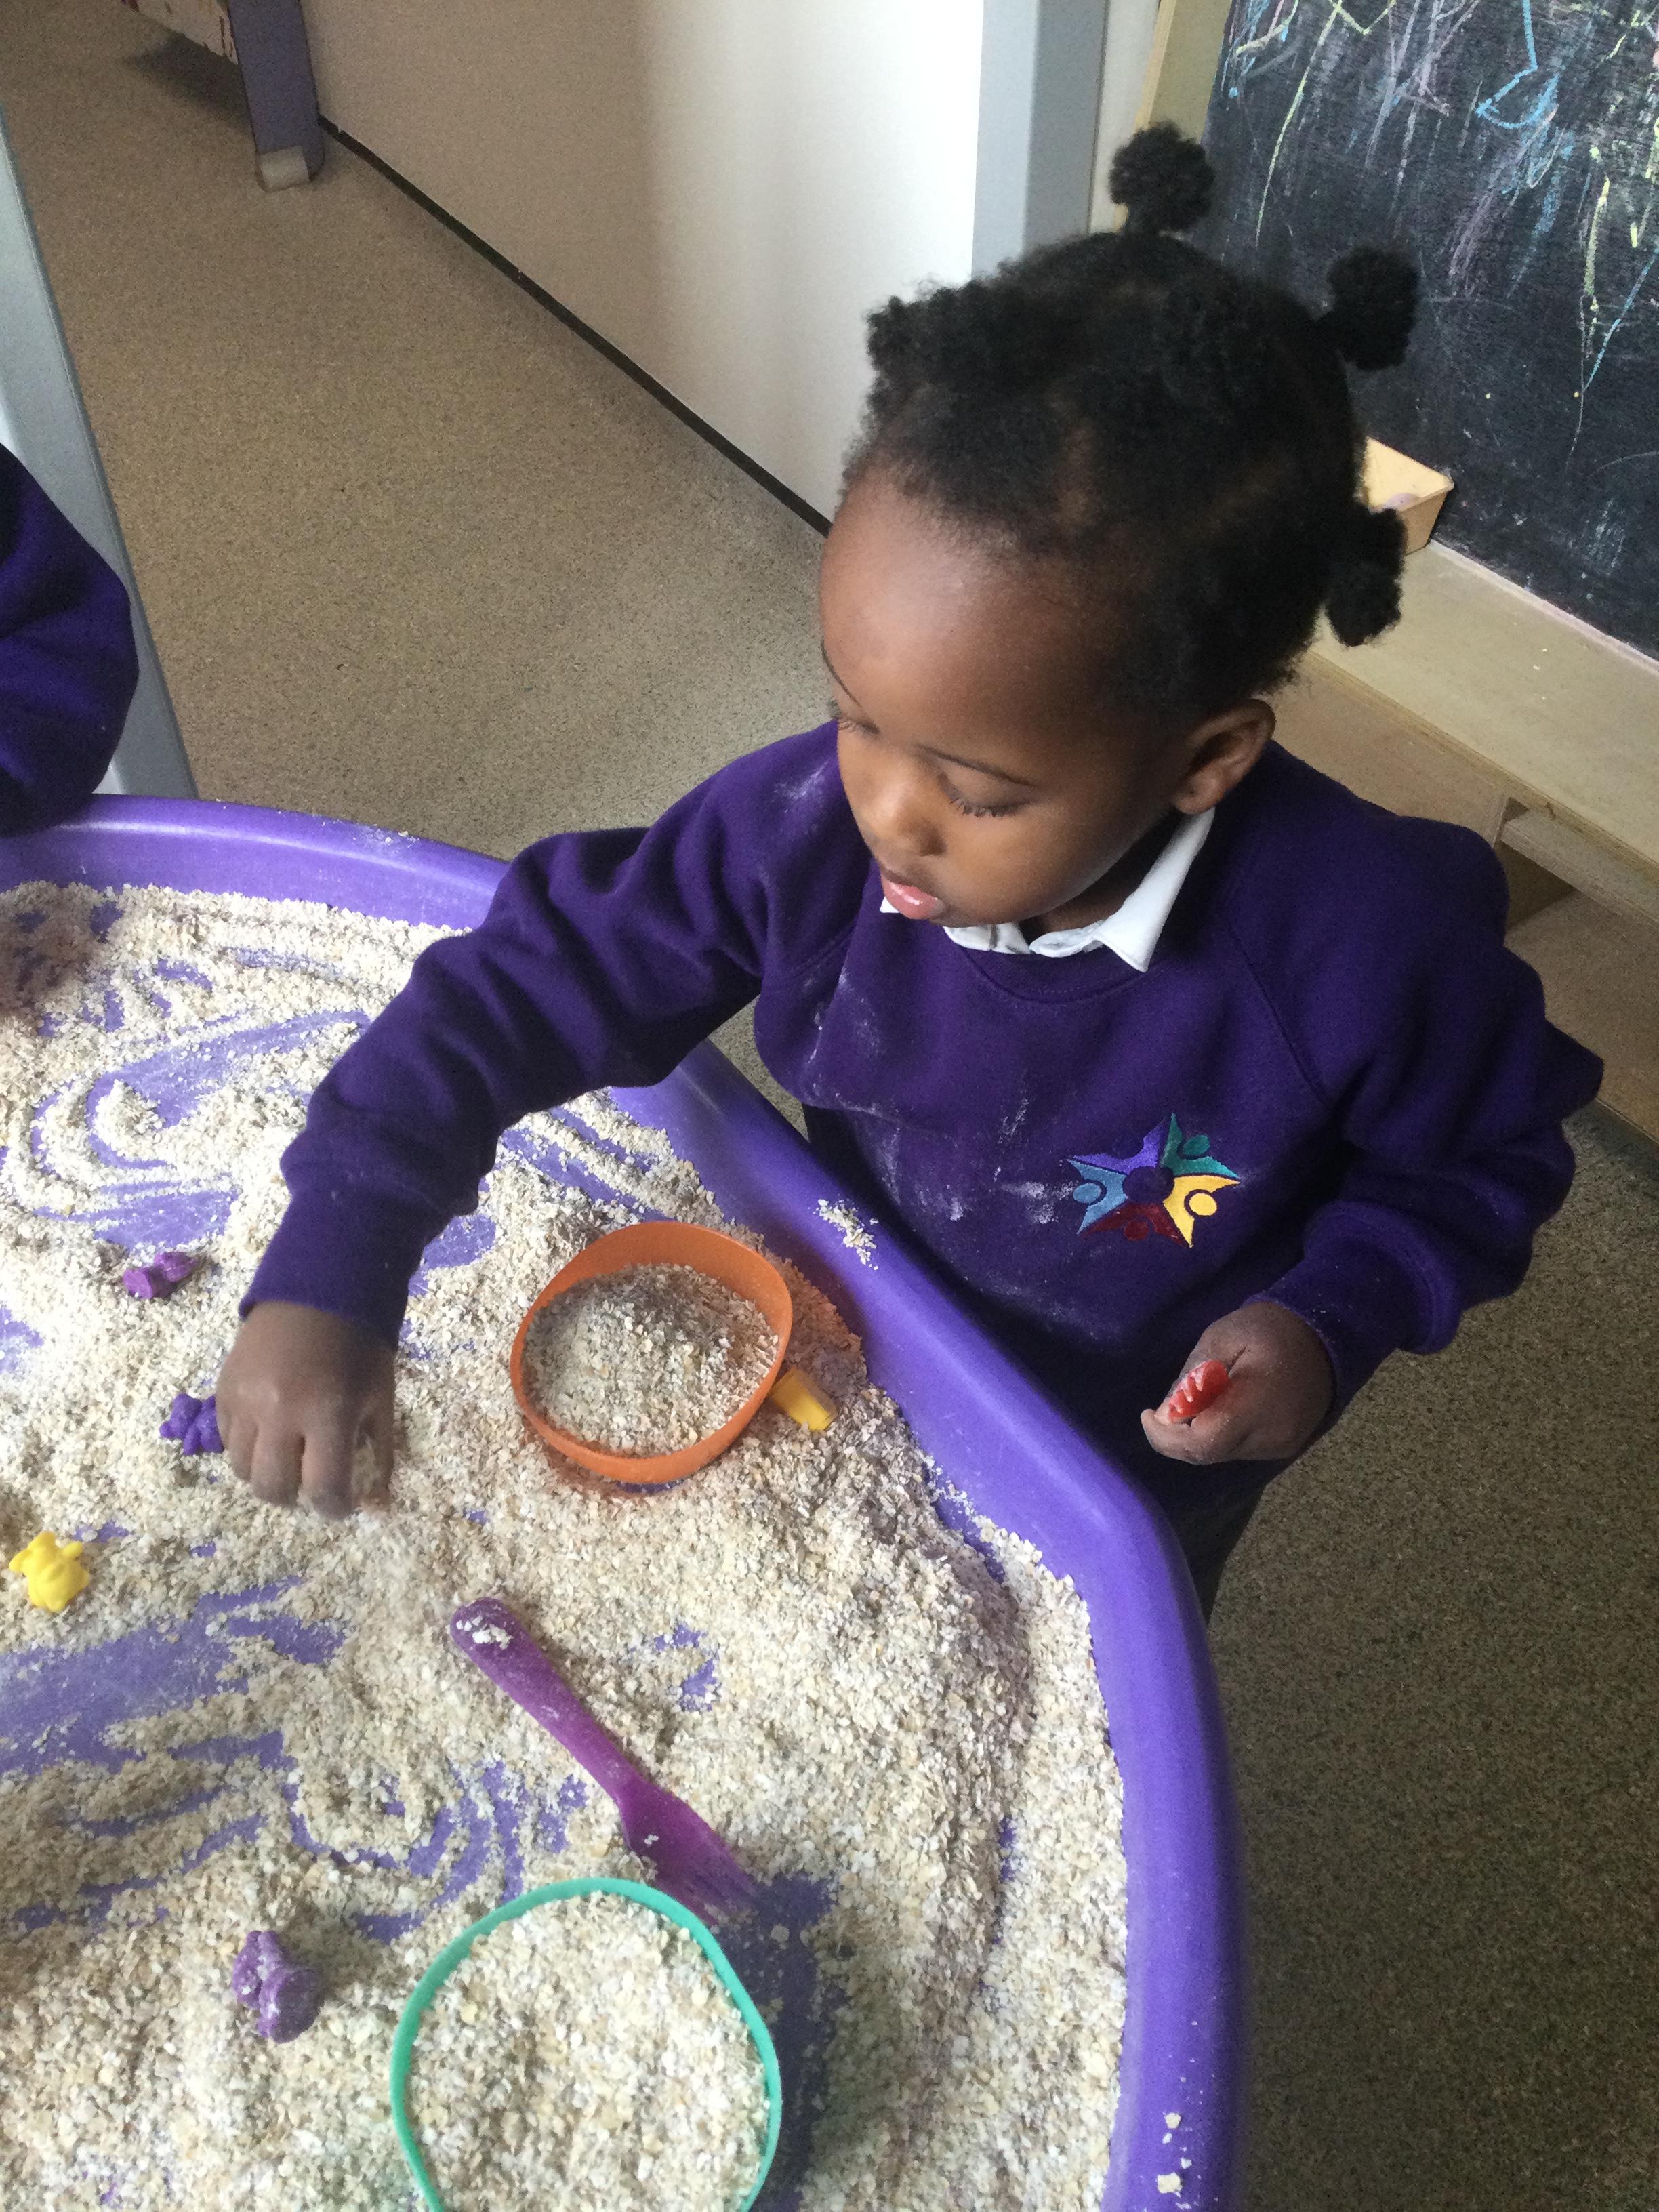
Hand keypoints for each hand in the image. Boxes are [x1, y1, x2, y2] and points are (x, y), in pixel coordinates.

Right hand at [217, 1302, 394, 1519]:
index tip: (340, 1504)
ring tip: (287, 1460)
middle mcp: (279, 1413)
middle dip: (295, 1497)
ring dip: (266, 1475)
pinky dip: (247, 1448)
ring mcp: (245, 1401)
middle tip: (310, 1484)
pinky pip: (226, 1440)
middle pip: (273, 1488)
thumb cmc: (360, 1347)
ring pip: (242, 1469)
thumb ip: (380, 1455)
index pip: (324, 1489)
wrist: (318, 1288)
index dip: (335, 1508)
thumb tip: (378, 1506)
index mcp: (327, 1414)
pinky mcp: (223, 1389)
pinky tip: (268, 1433)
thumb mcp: (382, 1398)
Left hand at [1141, 1300, 1333, 1464]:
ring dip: (1200, 1434)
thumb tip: (1165, 1414)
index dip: (1166, 1437)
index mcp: (1257, 1405)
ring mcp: (1281, 1446)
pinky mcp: (1285, 1447)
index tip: (1147, 1414)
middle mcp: (1271, 1436)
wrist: (1327, 1338)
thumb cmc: (1270, 1330)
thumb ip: (1193, 1377)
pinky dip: (1220, 1434)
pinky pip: (1240, 1449)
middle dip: (1178, 1436)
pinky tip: (1221, 1407)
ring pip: (1222, 1454)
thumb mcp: (1223, 1336)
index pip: (1203, 1443)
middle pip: (1209, 1453)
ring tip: (1200, 1399)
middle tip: (1169, 1405)